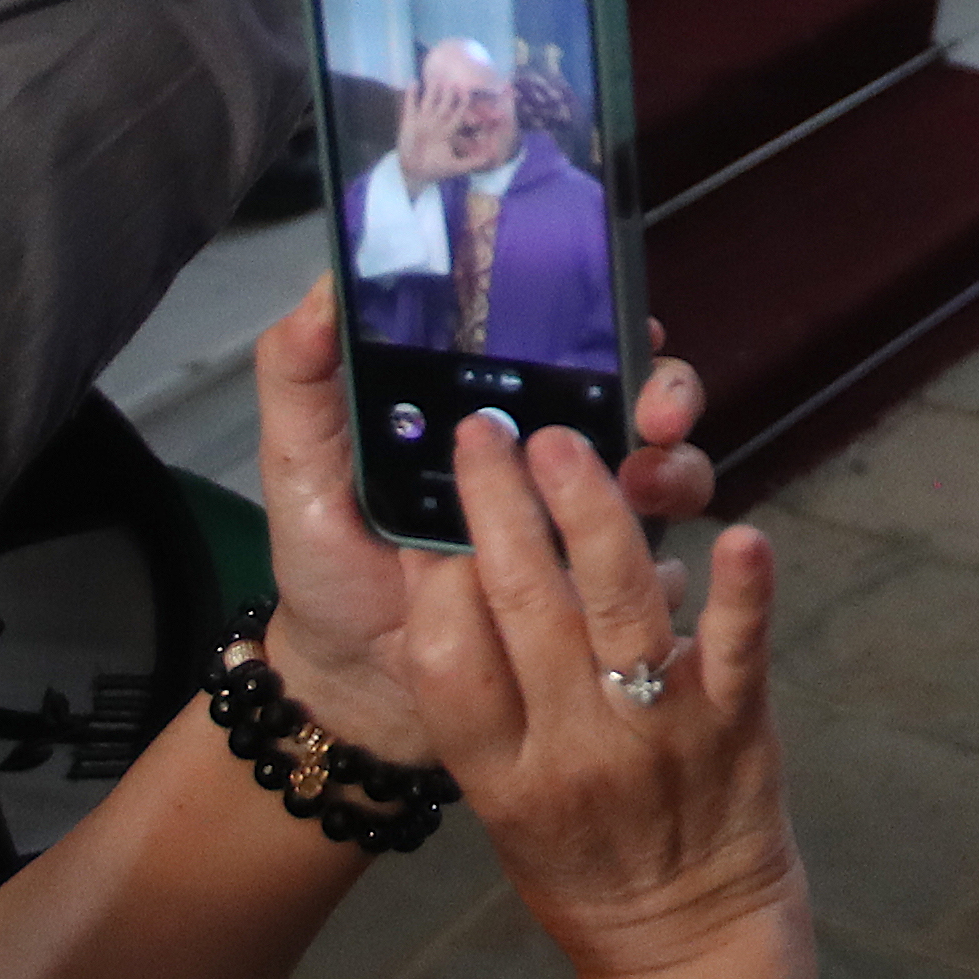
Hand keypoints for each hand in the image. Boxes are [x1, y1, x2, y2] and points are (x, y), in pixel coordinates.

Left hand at [247, 280, 711, 762]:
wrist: (348, 685)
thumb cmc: (330, 566)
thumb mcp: (304, 468)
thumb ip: (302, 380)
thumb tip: (326, 293)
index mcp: (495, 415)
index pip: (575, 347)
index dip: (615, 326)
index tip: (629, 323)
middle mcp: (555, 463)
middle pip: (644, 403)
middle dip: (670, 394)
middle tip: (657, 414)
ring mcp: (587, 532)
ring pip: (670, 479)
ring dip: (675, 472)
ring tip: (645, 487)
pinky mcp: (604, 603)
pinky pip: (662, 577)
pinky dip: (669, 568)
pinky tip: (655, 573)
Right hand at [402, 412, 796, 977]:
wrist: (687, 935)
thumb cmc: (579, 854)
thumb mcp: (496, 796)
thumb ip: (476, 699)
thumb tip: (449, 569)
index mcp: (500, 773)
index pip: (449, 664)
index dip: (433, 581)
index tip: (428, 511)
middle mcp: (574, 751)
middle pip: (525, 611)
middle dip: (498, 509)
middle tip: (485, 431)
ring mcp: (659, 733)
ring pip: (620, 607)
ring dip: (592, 514)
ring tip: (563, 443)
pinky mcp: (737, 721)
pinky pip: (738, 646)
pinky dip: (742, 591)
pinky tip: (740, 535)